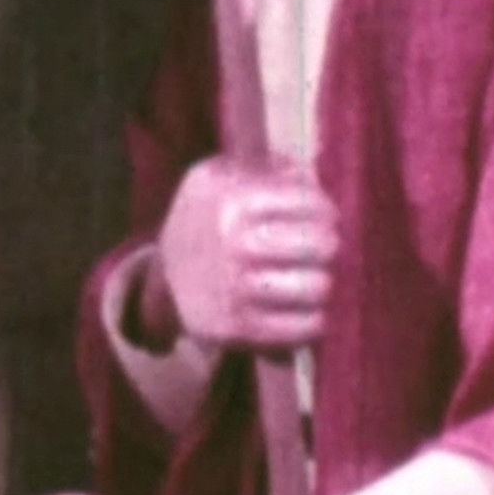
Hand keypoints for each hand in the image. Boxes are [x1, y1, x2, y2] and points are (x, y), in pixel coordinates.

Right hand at [148, 154, 337, 349]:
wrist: (166, 274)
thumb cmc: (207, 217)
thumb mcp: (219, 174)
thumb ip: (269, 166)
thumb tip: (312, 177)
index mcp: (234, 201)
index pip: (312, 203)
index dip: (325, 210)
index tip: (322, 218)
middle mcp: (235, 245)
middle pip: (323, 246)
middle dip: (327, 246)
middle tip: (319, 249)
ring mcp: (236, 289)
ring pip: (318, 287)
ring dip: (321, 281)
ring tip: (311, 277)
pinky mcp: (237, 328)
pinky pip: (304, 327)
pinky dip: (311, 318)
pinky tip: (302, 307)